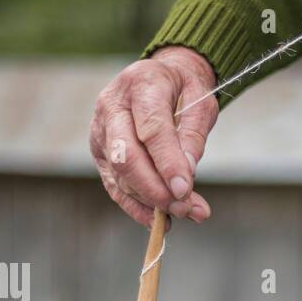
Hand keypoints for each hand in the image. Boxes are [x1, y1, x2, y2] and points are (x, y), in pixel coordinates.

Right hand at [89, 46, 218, 226]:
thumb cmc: (183, 89)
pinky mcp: (100, 152)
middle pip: (127, 156)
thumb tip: (186, 174)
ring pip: (121, 176)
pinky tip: (159, 222)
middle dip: (155, 189)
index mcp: (141, 84)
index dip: (168, 163)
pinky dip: (136, 208)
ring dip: (152, 201)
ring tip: (188, 213)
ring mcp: (100, 131)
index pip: (152, 130)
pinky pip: (115, 186)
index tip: (185, 190)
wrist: (159, 77)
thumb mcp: (201, 101)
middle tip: (185, 208)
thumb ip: (193, 135)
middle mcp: (112, 106)